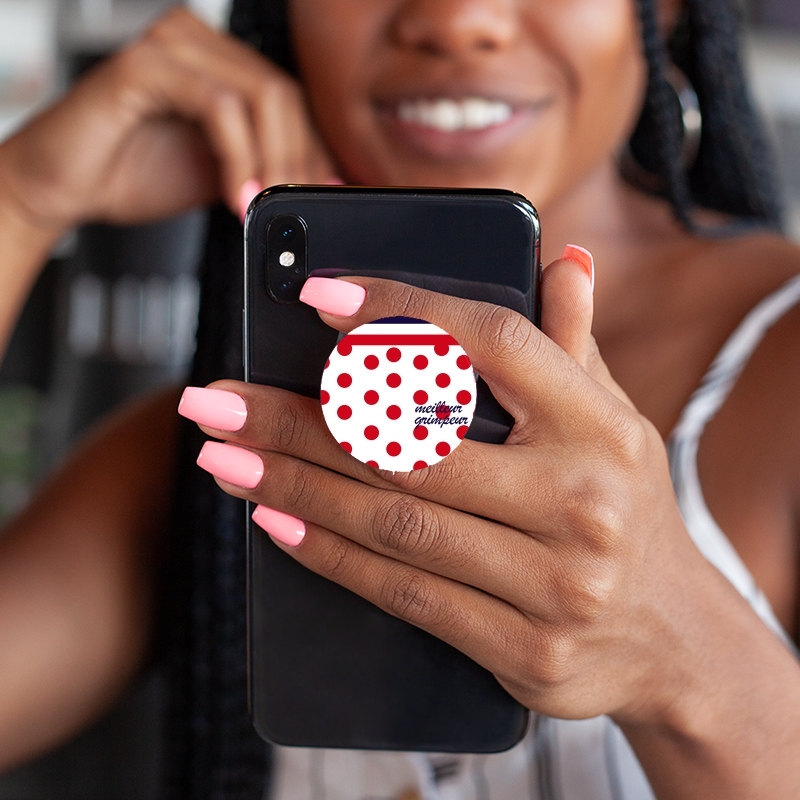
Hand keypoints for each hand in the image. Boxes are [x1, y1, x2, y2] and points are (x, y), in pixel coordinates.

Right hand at [0, 8, 335, 234]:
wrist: (64, 186)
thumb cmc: (131, 173)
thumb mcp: (220, 174)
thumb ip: (263, 167)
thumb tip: (316, 183)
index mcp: (218, 62)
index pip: (289, 99)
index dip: (313, 150)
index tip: (321, 195)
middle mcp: (197, 42)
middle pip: (283, 95)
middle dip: (298, 161)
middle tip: (294, 207)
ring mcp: (170, 46)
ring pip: (260, 96)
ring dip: (273, 161)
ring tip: (264, 206)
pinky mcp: (145, 64)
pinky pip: (219, 106)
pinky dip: (238, 157)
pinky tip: (236, 195)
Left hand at [184, 253, 713, 730]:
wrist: (672, 637)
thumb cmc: (623, 506)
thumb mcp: (614, 419)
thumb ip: (572, 343)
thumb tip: (561, 260)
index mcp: (602, 425)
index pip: (491, 343)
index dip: (400, 313)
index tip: (316, 296)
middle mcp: (582, 500)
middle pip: (411, 446)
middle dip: (297, 419)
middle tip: (214, 396)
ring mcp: (556, 582)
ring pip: (395, 523)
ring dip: (292, 484)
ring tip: (221, 454)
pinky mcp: (526, 650)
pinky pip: (406, 595)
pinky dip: (331, 554)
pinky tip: (275, 520)